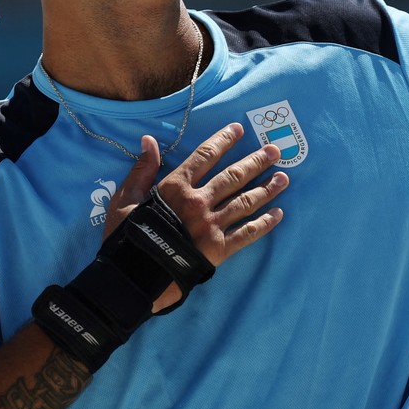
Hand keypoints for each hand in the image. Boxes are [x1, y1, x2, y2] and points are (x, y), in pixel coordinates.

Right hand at [103, 123, 288, 311]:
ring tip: (284, 178)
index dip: (223, 141)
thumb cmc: (125, 238)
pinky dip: (265, 224)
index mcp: (175, 187)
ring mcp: (211, 225)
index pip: (204, 156)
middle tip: (275, 151)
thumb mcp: (125, 199)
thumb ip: (141, 169)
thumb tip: (149, 140)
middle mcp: (198, 202)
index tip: (240, 130)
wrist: (132, 278)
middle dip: (256, 162)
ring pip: (245, 202)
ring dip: (267, 189)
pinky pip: (248, 233)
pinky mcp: (219, 249)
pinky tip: (278, 214)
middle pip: (233, 176)